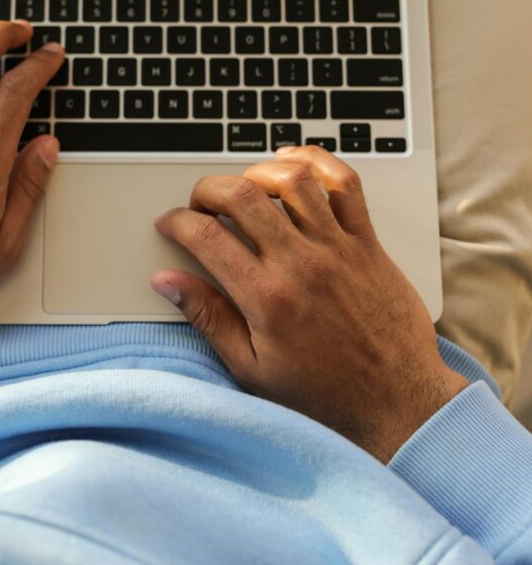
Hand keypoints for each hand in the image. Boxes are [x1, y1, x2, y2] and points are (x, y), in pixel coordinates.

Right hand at [151, 146, 469, 462]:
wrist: (398, 402)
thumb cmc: (326, 393)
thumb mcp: (251, 368)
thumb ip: (207, 318)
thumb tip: (168, 284)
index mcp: (267, 299)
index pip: (206, 237)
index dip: (177, 221)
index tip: (171, 223)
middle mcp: (301, 265)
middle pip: (242, 196)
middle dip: (208, 189)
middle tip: (200, 204)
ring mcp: (337, 248)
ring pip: (292, 181)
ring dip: (258, 173)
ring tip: (244, 187)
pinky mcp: (367, 242)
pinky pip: (346, 184)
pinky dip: (318, 163)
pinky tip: (294, 165)